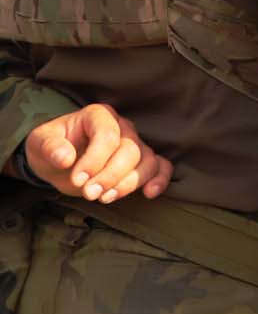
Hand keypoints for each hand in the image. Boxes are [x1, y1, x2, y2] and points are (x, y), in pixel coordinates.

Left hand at [21, 103, 173, 203]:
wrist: (60, 160)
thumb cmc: (53, 147)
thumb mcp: (41, 142)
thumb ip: (50, 147)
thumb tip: (64, 158)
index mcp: (99, 116)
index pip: (107, 135)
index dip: (95, 159)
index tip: (78, 179)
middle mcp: (122, 127)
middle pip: (130, 151)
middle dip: (110, 176)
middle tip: (89, 194)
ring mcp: (135, 143)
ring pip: (147, 161)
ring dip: (128, 183)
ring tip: (105, 198)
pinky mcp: (142, 161)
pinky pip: (162, 166)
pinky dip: (160, 179)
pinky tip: (149, 193)